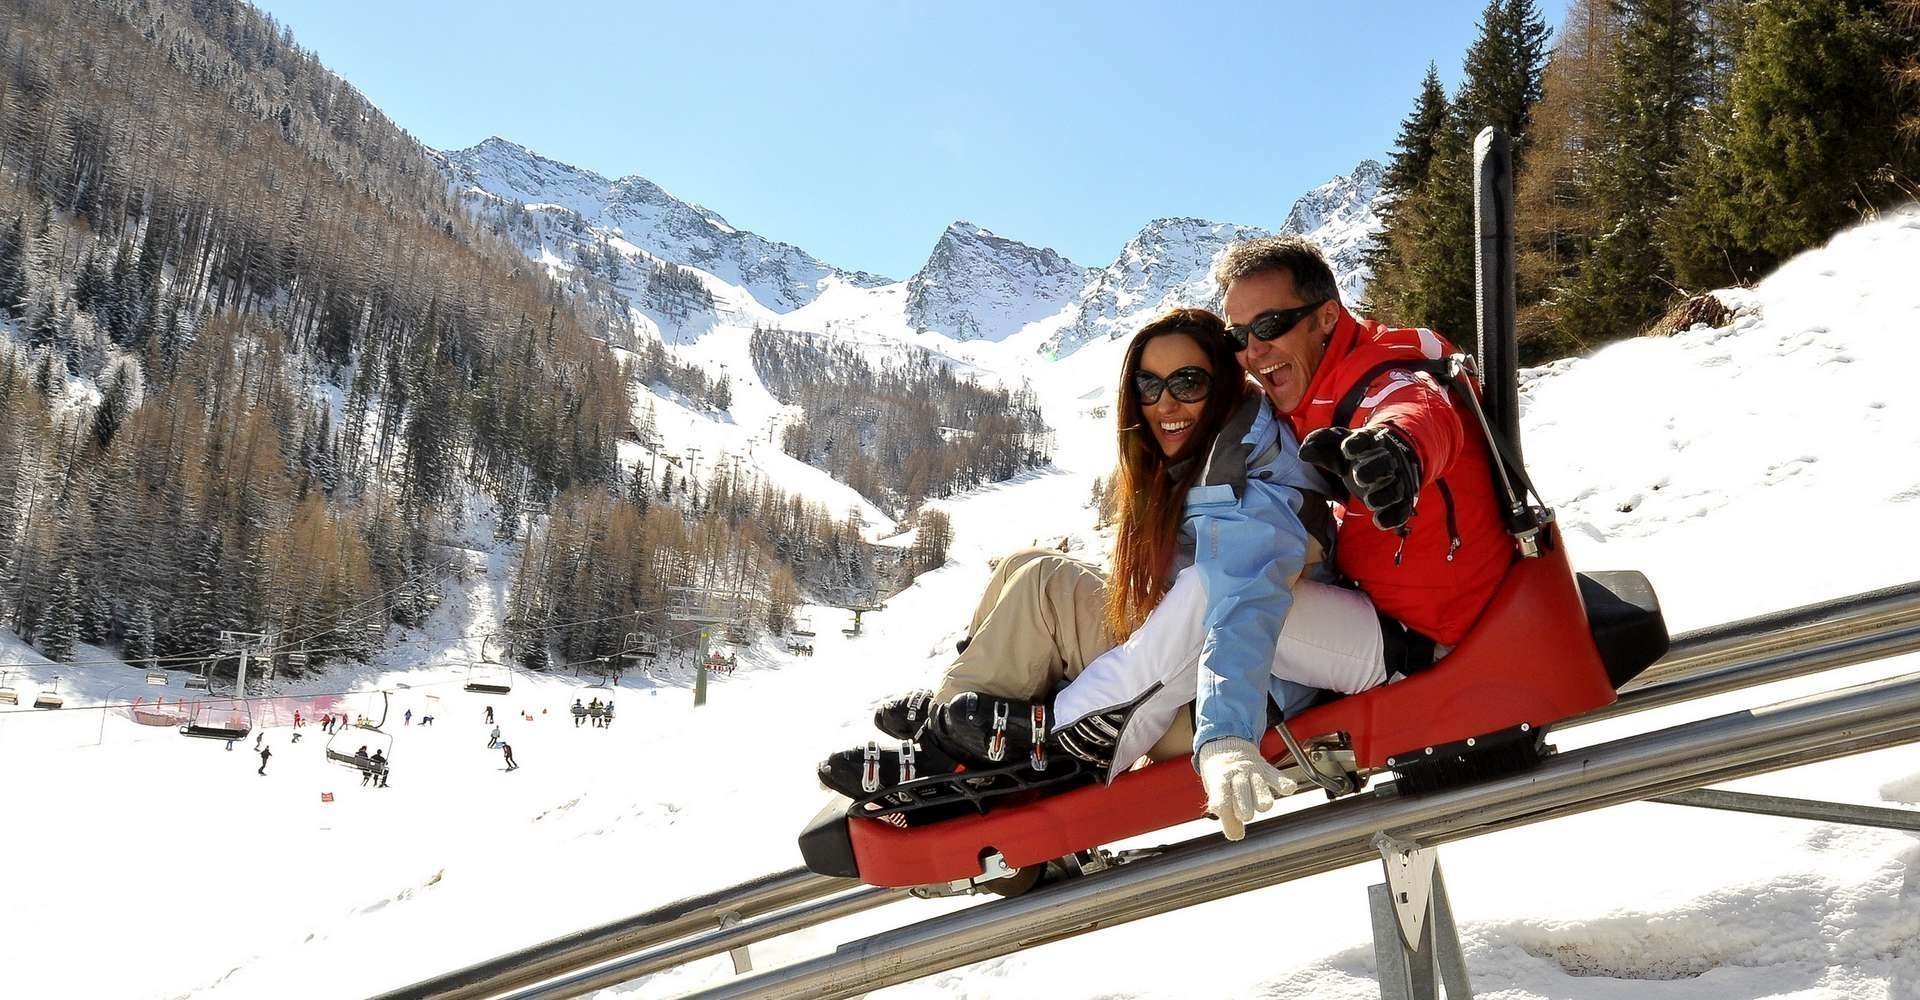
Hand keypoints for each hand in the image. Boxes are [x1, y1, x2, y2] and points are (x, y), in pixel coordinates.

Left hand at [1195, 737, 1295, 840]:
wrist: (1225, 745)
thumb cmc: (1221, 775)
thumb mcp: (1216, 793)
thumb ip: (1226, 816)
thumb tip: (1237, 836)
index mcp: (1219, 782)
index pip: (1221, 801)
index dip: (1225, 816)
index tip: (1231, 828)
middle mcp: (1235, 776)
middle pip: (1241, 795)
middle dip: (1244, 809)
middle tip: (1244, 814)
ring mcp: (1251, 771)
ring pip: (1260, 788)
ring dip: (1262, 801)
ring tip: (1262, 805)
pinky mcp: (1266, 769)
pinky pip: (1277, 776)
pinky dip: (1284, 783)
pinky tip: (1288, 789)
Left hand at [1299, 424, 1420, 529]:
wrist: (1385, 457)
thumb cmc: (1355, 453)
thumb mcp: (1337, 445)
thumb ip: (1320, 444)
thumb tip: (1303, 453)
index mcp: (1368, 443)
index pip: (1364, 440)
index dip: (1357, 444)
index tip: (1346, 450)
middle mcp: (1385, 460)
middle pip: (1384, 463)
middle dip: (1373, 470)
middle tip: (1359, 478)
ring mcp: (1394, 481)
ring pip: (1394, 488)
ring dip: (1383, 496)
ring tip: (1369, 502)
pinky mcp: (1399, 499)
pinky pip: (1401, 509)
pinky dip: (1393, 517)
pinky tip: (1379, 522)